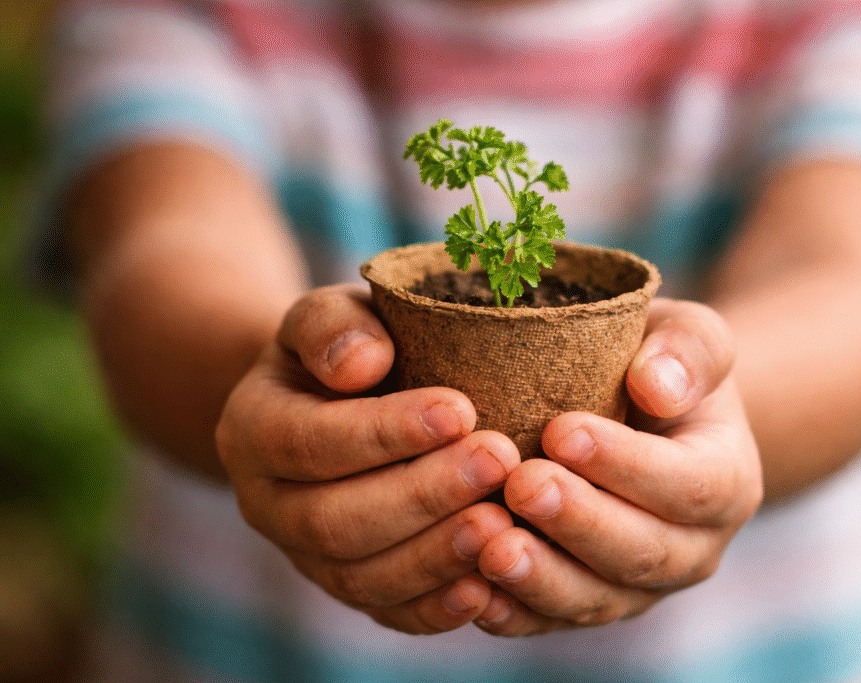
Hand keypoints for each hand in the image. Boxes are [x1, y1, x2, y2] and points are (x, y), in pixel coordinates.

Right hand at [215, 285, 521, 633]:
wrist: (333, 400)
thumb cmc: (346, 346)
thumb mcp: (328, 314)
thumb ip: (333, 326)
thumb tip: (360, 364)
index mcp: (254, 429)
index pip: (309, 442)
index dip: (383, 432)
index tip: (461, 409)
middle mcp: (268, 504)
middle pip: (334, 520)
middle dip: (421, 495)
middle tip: (498, 460)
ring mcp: (306, 556)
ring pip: (361, 578)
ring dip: (435, 555)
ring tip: (503, 521)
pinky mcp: (350, 586)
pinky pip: (388, 612)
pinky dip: (436, 608)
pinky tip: (489, 587)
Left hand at [473, 299, 761, 634]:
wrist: (642, 422)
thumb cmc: (657, 369)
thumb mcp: (688, 338)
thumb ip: (690, 350)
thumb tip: (657, 384)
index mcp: (726, 482)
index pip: (688, 484)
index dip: (627, 464)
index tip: (561, 430)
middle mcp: (692, 549)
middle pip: (643, 552)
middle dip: (578, 522)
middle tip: (521, 484)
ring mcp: (640, 588)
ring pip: (596, 599)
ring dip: (542, 579)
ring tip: (491, 546)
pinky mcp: (588, 604)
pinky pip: (552, 620)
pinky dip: (514, 613)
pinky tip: (473, 592)